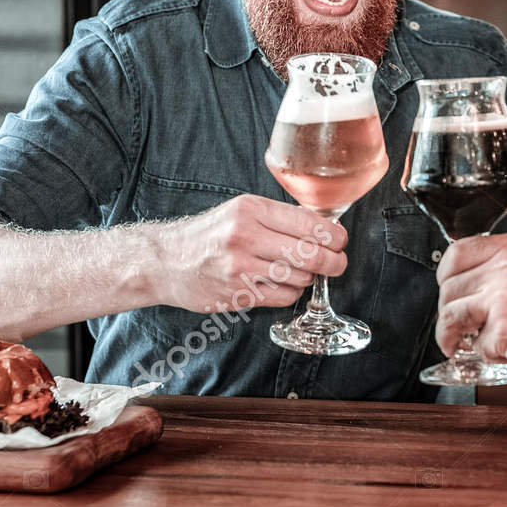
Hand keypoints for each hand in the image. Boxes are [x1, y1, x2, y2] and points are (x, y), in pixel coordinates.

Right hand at [150, 195, 346, 312]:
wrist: (165, 261)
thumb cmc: (209, 235)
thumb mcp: (241, 210)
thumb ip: (279, 217)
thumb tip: (323, 224)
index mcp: (251, 210)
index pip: (309, 223)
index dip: (335, 235)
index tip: (341, 240)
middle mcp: (245, 236)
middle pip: (310, 253)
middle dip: (333, 261)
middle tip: (338, 263)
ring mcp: (240, 268)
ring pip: (299, 277)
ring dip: (308, 277)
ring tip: (298, 271)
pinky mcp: (237, 294)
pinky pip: (284, 297)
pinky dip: (292, 292)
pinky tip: (283, 285)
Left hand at [435, 234, 506, 377]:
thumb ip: (506, 265)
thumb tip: (471, 280)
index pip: (456, 253)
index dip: (446, 276)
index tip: (448, 290)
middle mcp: (503, 267)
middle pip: (448, 288)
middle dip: (447, 310)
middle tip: (455, 325)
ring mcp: (501, 298)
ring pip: (451, 317)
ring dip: (450, 336)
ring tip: (459, 345)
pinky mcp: (504, 331)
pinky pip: (477, 346)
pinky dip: (488, 354)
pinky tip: (505, 350)